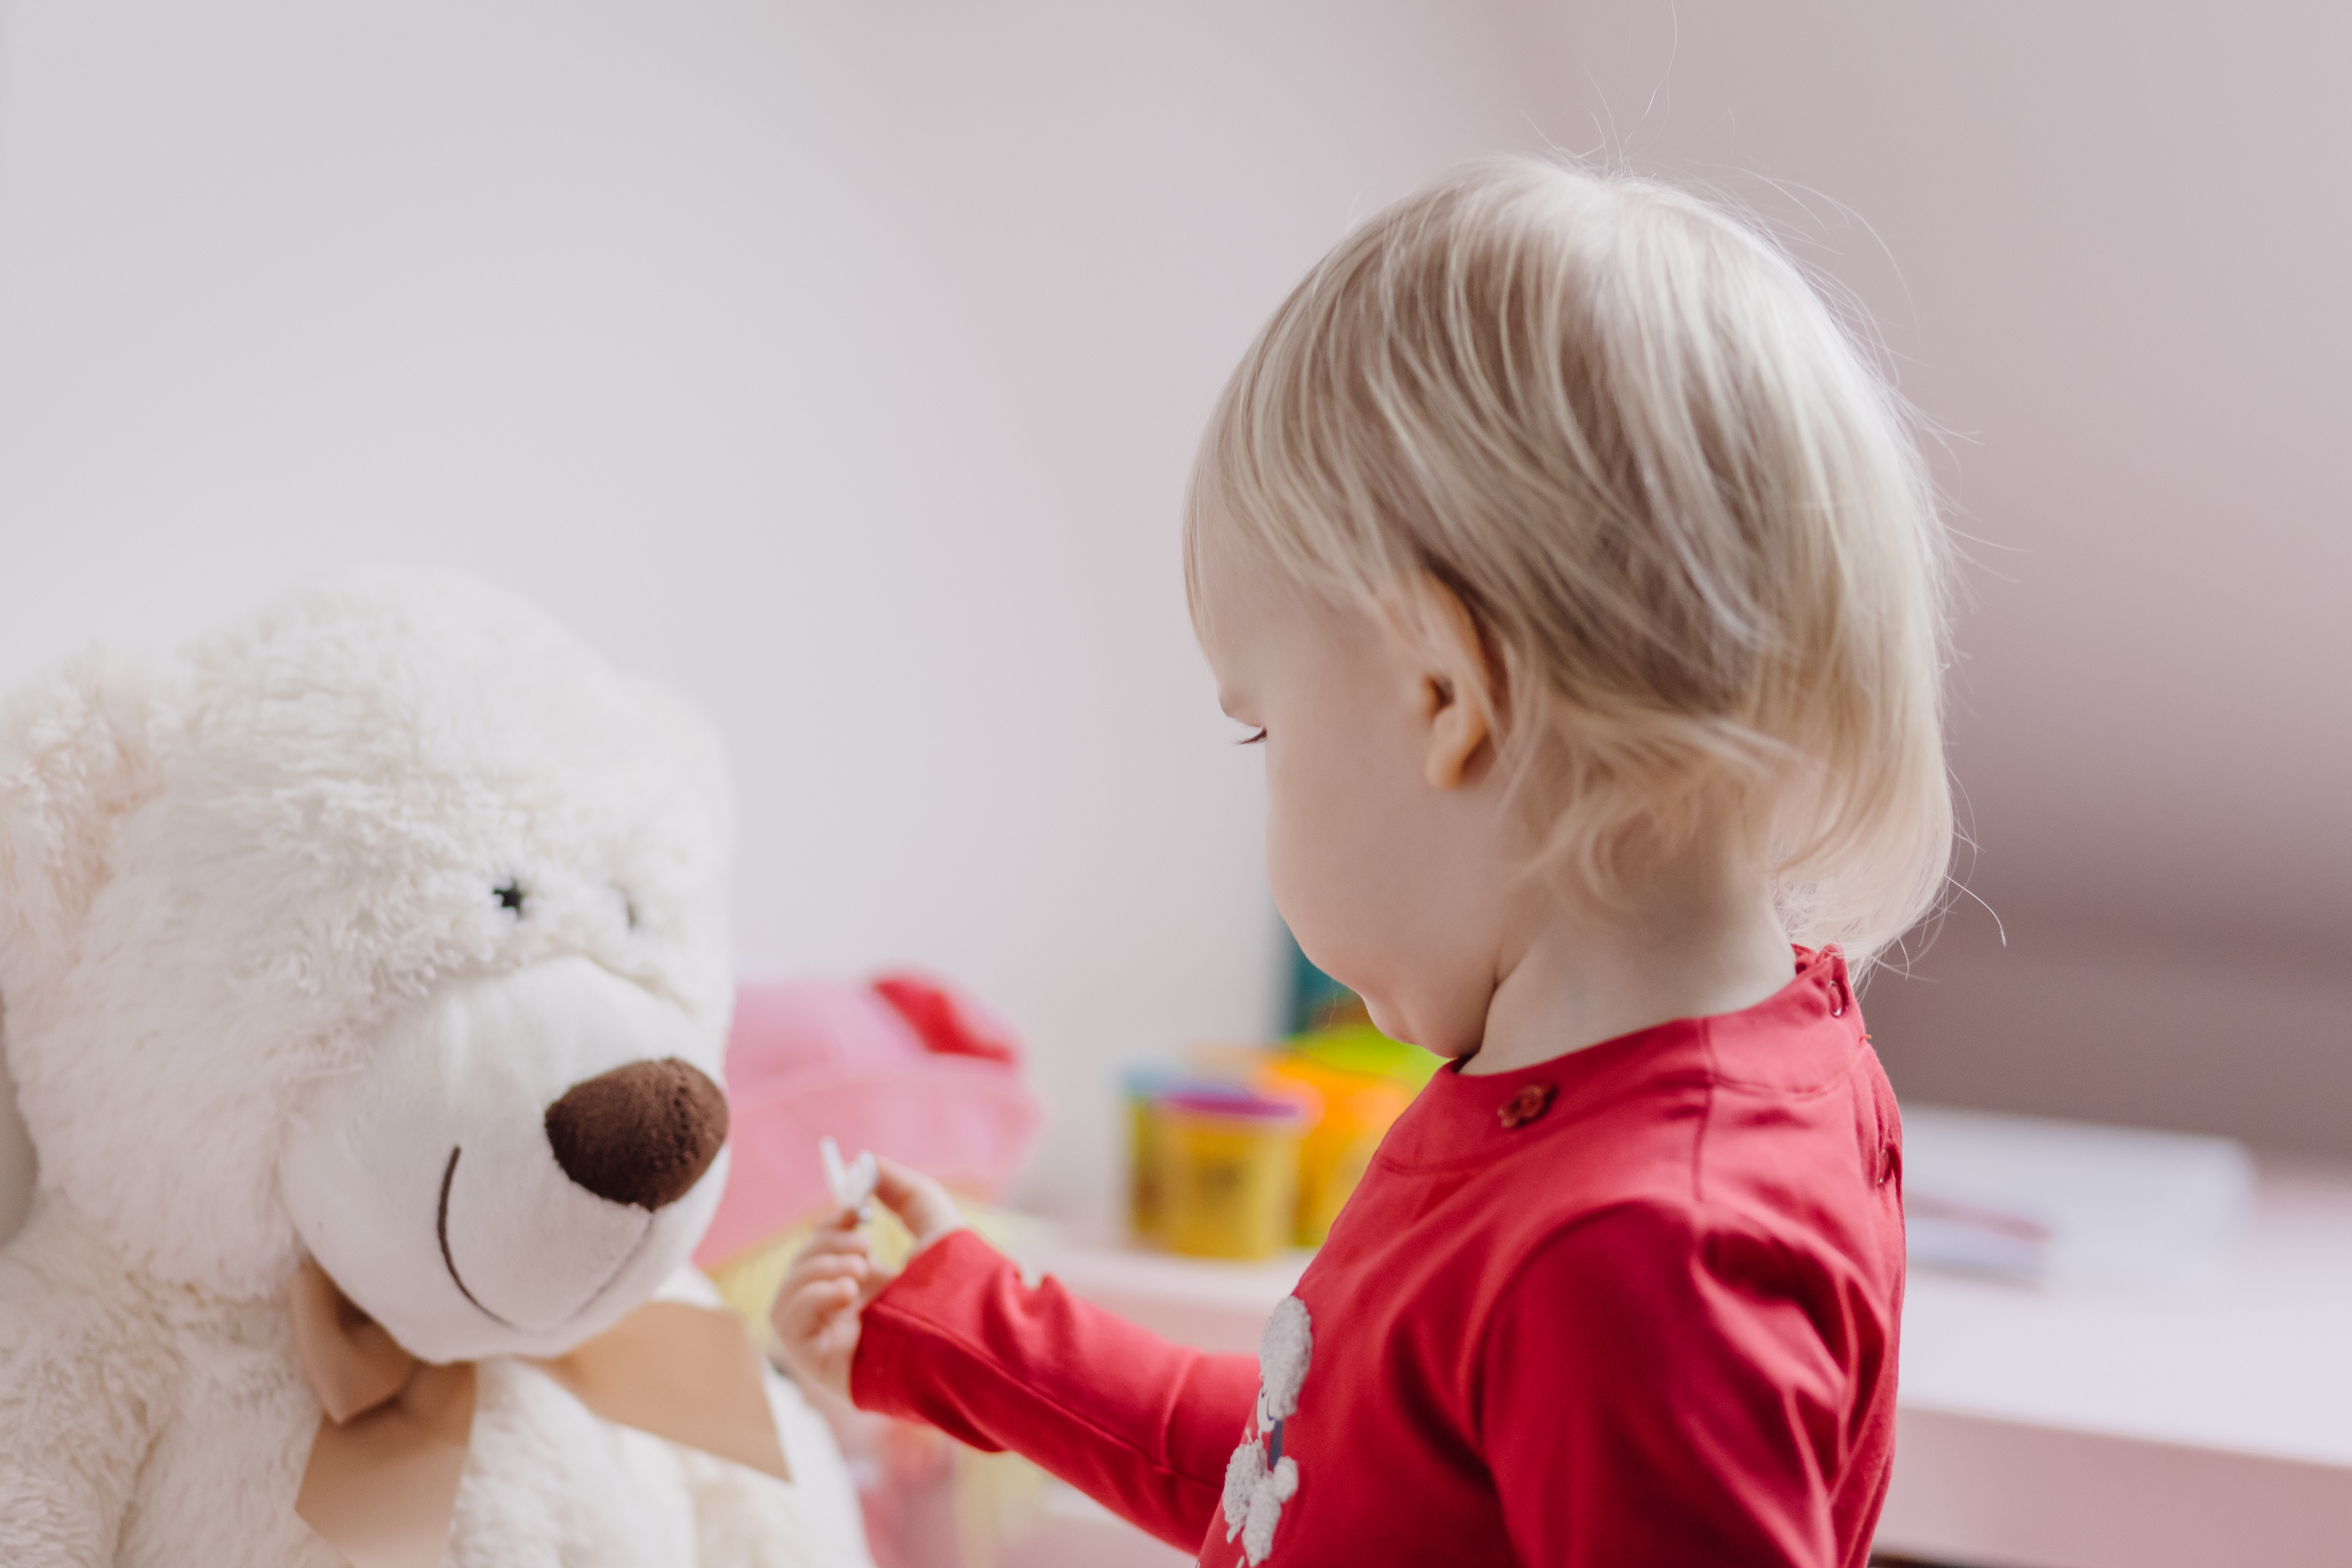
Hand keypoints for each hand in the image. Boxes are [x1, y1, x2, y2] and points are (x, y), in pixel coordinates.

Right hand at [770, 1157, 965, 1403]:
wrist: (968, 1334)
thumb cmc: (958, 1280)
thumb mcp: (933, 1219)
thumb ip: (901, 1188)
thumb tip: (866, 1164)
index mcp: (869, 1285)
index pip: (825, 1249)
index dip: (833, 1223)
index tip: (857, 1208)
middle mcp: (845, 1312)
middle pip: (803, 1264)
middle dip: (828, 1241)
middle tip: (866, 1244)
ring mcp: (830, 1337)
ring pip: (789, 1291)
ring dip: (819, 1266)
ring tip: (860, 1269)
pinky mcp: (820, 1360)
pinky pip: (787, 1320)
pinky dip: (811, 1295)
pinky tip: (846, 1292)